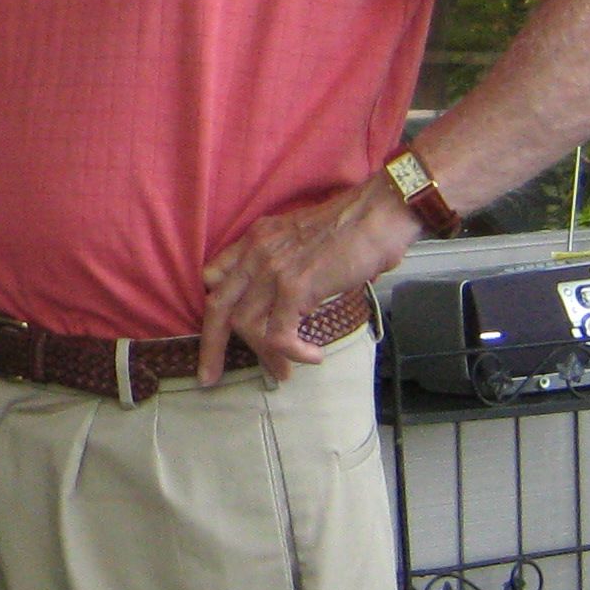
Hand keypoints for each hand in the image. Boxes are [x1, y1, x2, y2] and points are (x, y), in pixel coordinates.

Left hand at [198, 179, 416, 386]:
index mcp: (255, 239)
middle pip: (217, 307)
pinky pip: (279, 334)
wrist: (378, 212)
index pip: (214, 276)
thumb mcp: (301, 237)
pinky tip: (312, 356)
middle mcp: (256, 253)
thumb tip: (285, 298)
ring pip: (246, 326)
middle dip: (211, 347)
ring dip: (265, 356)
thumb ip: (282, 259)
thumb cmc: (352, 228)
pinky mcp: (295, 287)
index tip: (215, 335)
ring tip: (284, 371)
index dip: (212, 308)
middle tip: (211, 377)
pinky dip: (292, 353)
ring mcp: (273, 270)